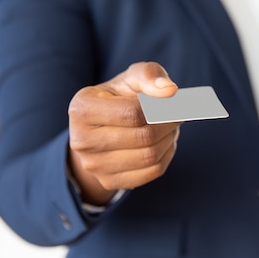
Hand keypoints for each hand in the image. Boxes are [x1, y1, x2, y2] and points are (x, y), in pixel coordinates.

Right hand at [67, 62, 180, 205]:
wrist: (101, 128)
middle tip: (177, 115)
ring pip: (150, 156)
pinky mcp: (109, 182)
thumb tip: (170, 90)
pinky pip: (152, 172)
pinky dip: (166, 155)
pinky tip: (164, 143)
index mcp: (82, 109)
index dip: (161, 108)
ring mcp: (94, 166)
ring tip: (171, 127)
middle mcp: (81, 141)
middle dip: (169, 124)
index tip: (173, 102)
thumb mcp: (131, 78)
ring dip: (169, 139)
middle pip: (144, 136)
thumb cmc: (119, 97)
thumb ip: (149, 75)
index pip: (133, 113)